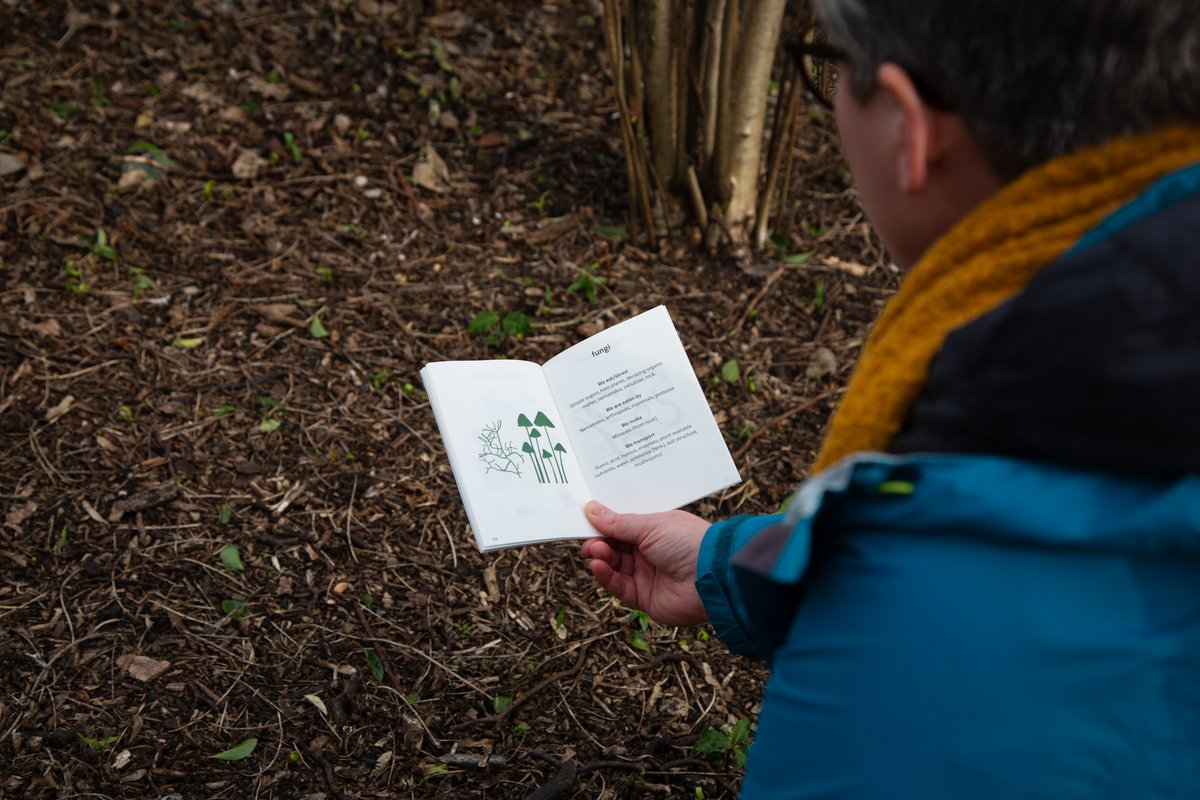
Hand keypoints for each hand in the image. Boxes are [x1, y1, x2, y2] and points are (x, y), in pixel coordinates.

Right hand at [581, 501, 710, 626]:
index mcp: (657, 530)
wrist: (711, 577)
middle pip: (616, 547)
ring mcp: (648, 575)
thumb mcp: (650, 526)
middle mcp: (651, 552)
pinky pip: (619, 586)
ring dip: (601, 557)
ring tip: (594, 550)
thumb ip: (618, 522)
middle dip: (600, 541)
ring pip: (615, 566)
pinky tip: (597, 565)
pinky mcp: (644, 597)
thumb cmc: (687, 542)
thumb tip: (591, 509)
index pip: (625, 526)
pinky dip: (606, 576)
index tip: (585, 519)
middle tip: (586, 538)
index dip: (606, 524)